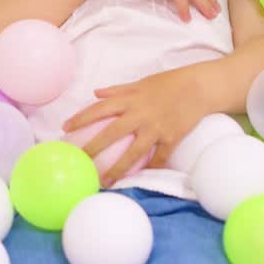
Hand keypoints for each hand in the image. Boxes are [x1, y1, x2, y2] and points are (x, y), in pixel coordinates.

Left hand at [64, 66, 209, 185]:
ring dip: (118, 168)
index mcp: (130, 98)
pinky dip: (149, 169)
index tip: (65, 128)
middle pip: (112, 133)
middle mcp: (140, 113)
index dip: (81, 117)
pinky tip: (138, 180)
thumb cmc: (168, 83)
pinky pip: (158, 157)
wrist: (199, 88)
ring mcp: (156, 127)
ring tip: (105, 181)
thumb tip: (95, 93)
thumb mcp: (141, 82)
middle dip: (93, 147)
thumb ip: (118, 89)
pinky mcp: (172, 137)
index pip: (100, 108)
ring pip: (134, 152)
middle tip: (79, 160)